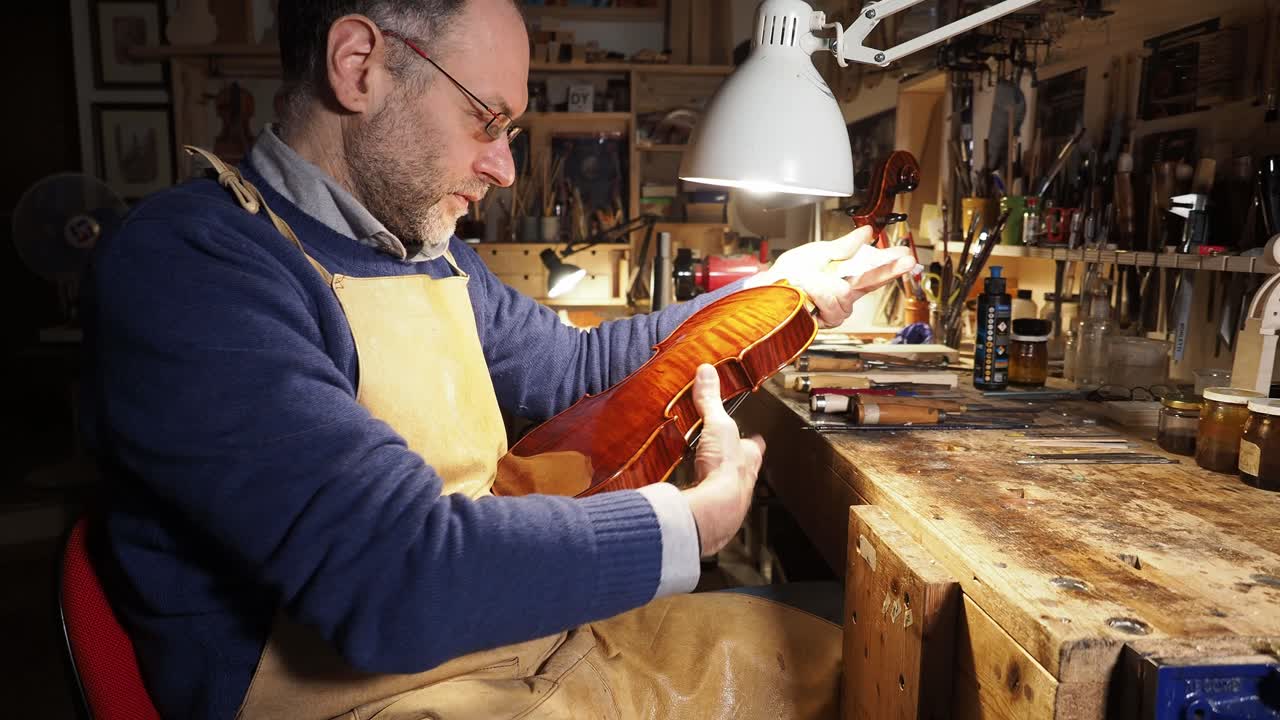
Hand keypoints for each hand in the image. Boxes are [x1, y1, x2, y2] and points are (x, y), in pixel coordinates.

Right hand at [682, 364, 764, 556]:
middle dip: (730, 458)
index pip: (754, 444)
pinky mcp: (709, 508)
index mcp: (749, 456)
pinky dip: (696, 491)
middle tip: (718, 450)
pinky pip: (703, 497)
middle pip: (740, 464)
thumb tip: (707, 373)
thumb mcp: (718, 425)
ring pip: (723, 483)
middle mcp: (743, 477)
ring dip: (713, 476)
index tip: (751, 434)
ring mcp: (727, 495)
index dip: (751, 438)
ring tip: (698, 467)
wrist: (715, 508)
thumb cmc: (726, 470)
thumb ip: (711, 400)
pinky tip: (686, 487)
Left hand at [746, 226, 916, 326]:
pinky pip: (828, 306)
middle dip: (888, 269)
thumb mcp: (818, 253)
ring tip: (810, 279)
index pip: (875, 271)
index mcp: (845, 276)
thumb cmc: (788, 274)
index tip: (909, 256)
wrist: (766, 289)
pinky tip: (808, 292)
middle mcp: (844, 295)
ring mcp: (834, 310)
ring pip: (845, 297)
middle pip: (871, 284)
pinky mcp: (823, 321)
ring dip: (826, 284)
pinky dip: (816, 294)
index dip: (893, 265)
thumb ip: (844, 246)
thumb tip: (867, 232)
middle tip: (905, 260)